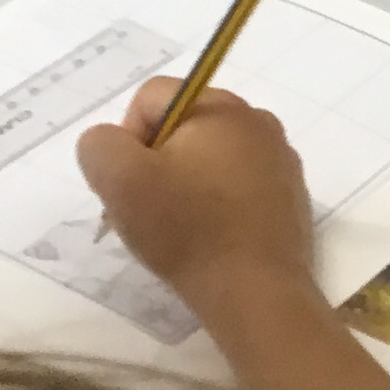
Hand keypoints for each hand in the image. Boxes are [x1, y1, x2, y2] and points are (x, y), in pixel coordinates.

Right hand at [76, 78, 318, 312]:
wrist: (256, 290)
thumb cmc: (187, 228)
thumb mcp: (119, 179)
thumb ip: (100, 144)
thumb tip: (116, 143)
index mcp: (222, 106)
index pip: (150, 98)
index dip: (126, 139)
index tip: (131, 183)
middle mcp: (258, 122)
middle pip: (181, 127)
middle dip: (154, 163)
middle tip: (149, 208)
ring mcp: (280, 160)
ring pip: (207, 159)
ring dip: (182, 186)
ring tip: (178, 228)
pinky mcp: (289, 197)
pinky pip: (235, 186)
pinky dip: (214, 205)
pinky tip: (208, 237)